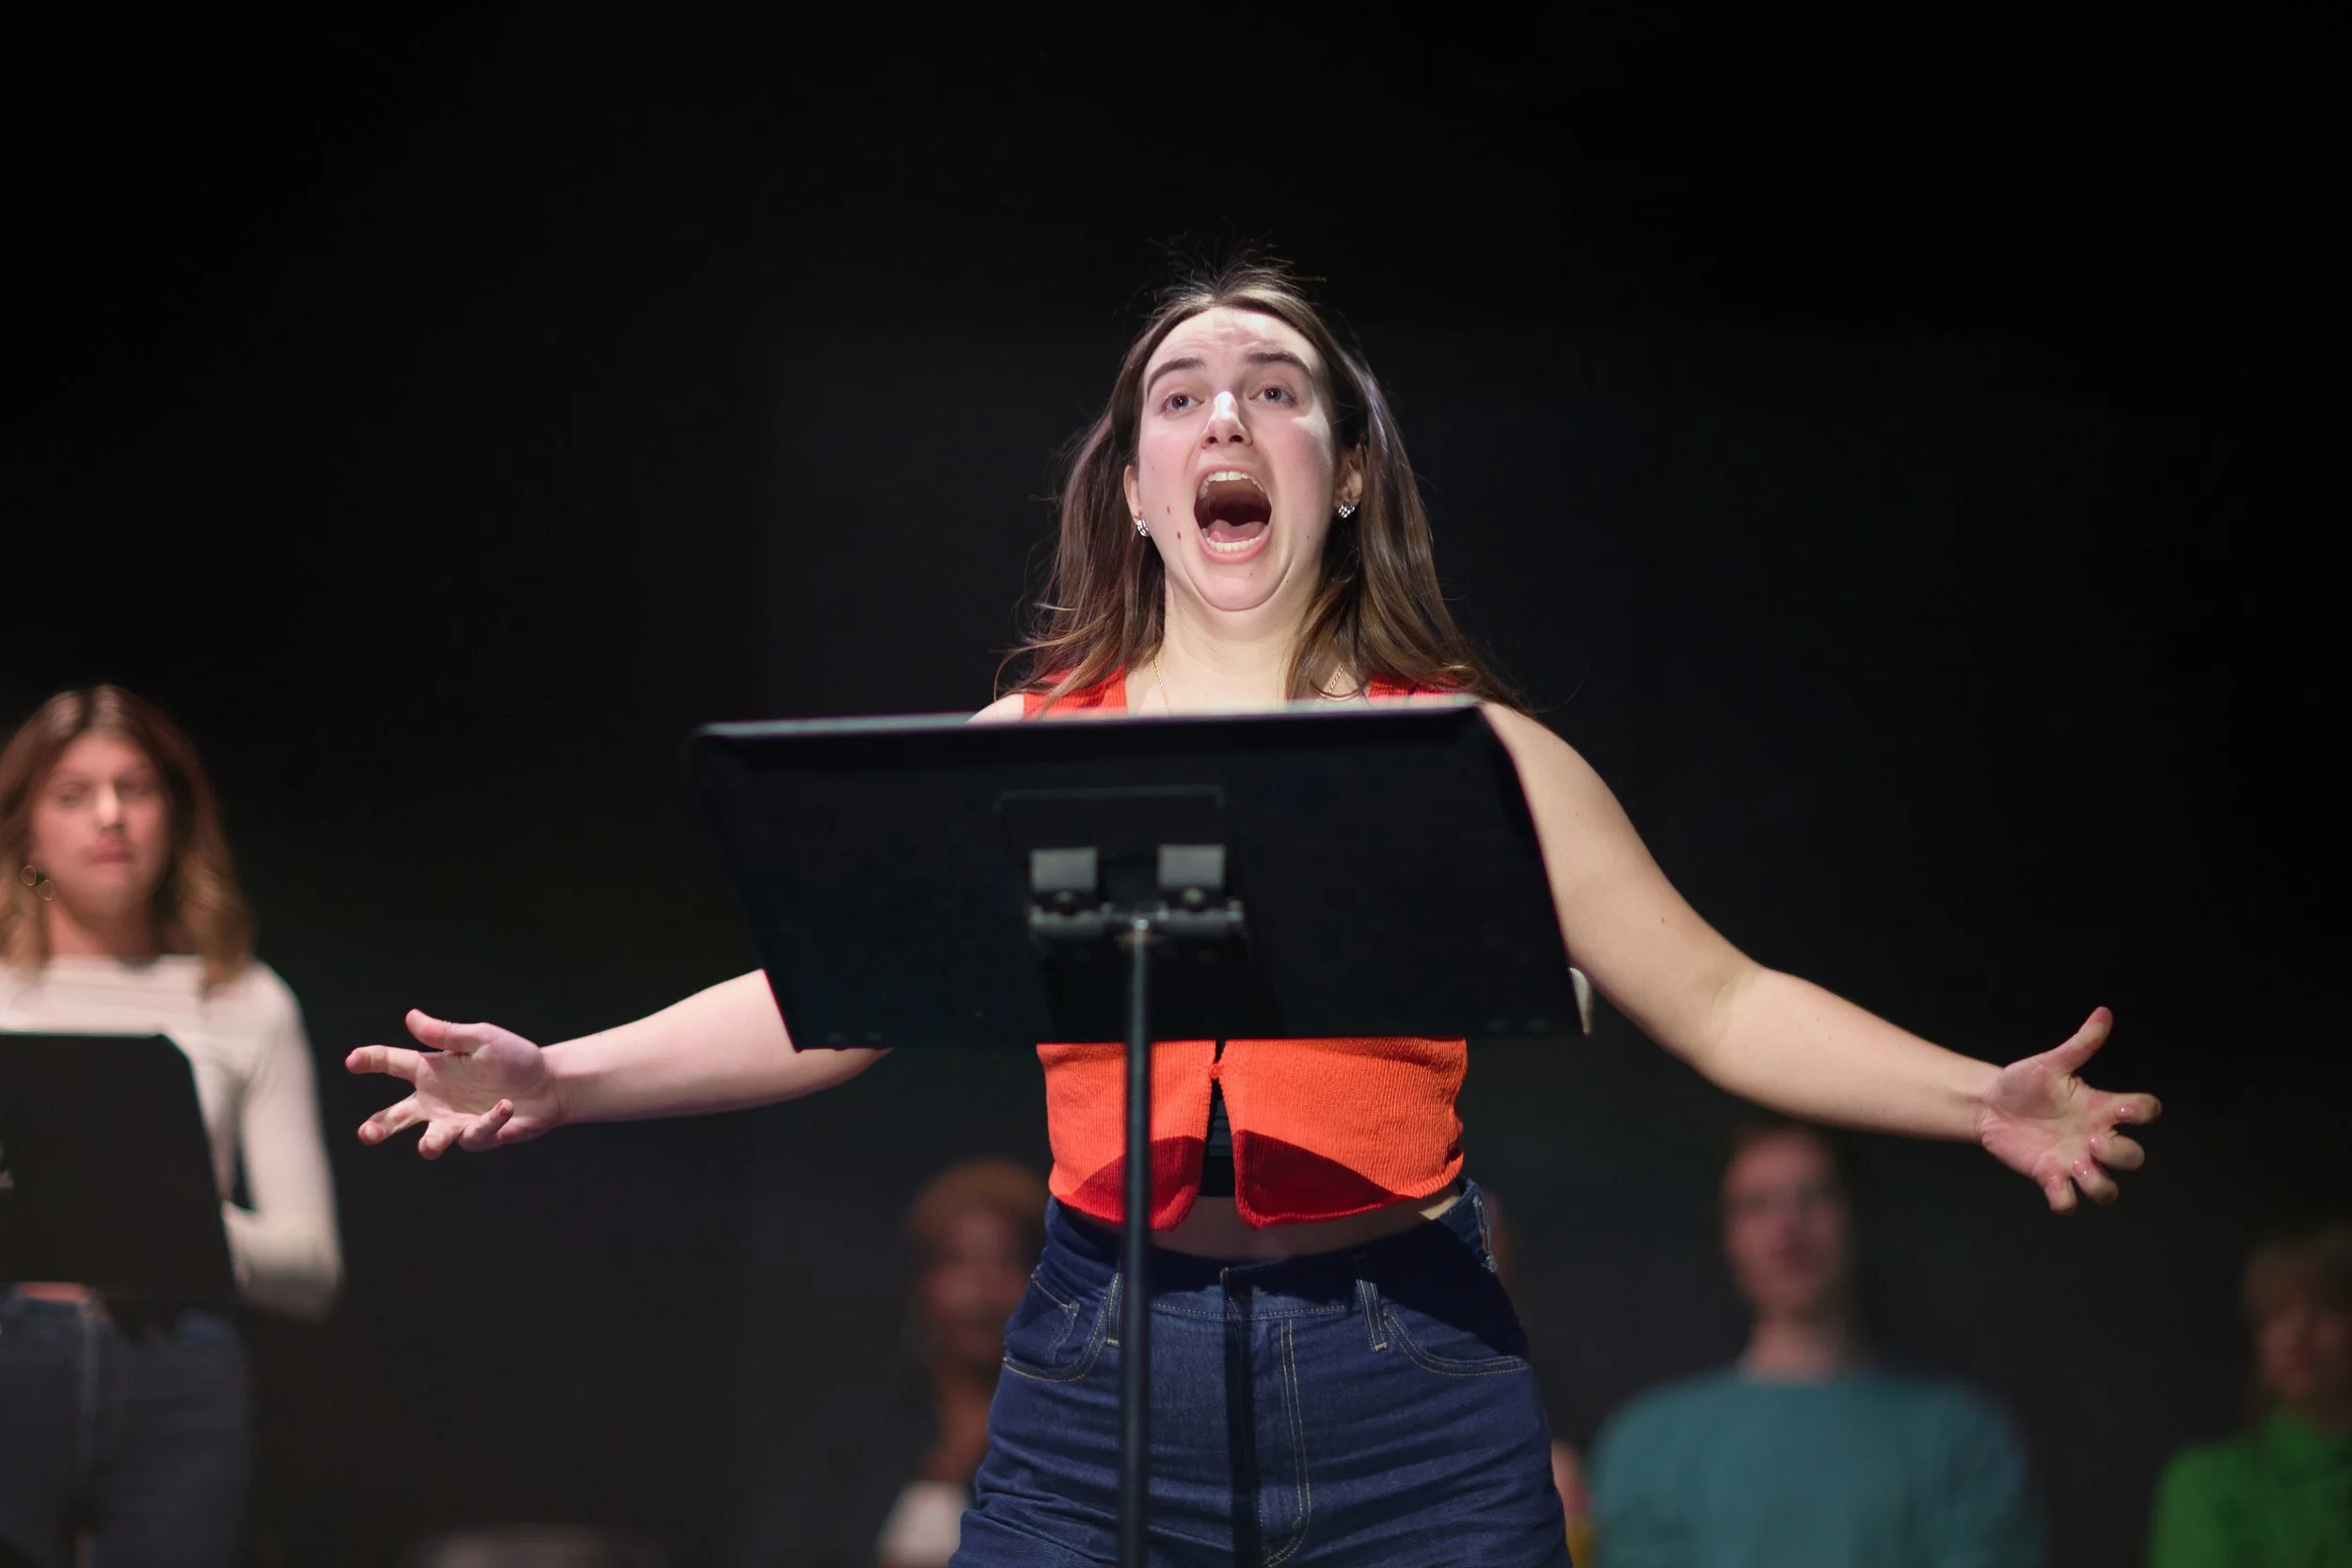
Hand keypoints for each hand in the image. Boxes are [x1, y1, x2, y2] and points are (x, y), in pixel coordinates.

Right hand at [346, 1010, 564, 1157]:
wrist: (550, 1083)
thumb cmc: (513, 1057)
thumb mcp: (480, 1038)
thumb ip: (445, 1033)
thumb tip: (410, 1016)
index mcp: (431, 1070)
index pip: (392, 1063)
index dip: (370, 1060)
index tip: (352, 1061)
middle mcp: (435, 1100)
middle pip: (396, 1116)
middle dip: (378, 1126)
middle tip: (368, 1133)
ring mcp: (455, 1122)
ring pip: (429, 1140)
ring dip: (430, 1143)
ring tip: (428, 1146)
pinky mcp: (478, 1137)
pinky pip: (475, 1134)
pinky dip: (490, 1120)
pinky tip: (505, 1106)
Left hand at [1976, 1007, 2160, 1210]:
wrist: (1990, 1104)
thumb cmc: (2025, 1083)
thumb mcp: (2051, 1063)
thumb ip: (2080, 1044)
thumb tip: (2103, 1013)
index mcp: (2102, 1108)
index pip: (2145, 1112)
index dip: (2144, 1113)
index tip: (2121, 1108)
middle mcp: (2095, 1138)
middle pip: (2134, 1159)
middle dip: (2122, 1156)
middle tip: (2091, 1140)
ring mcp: (2075, 1161)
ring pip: (2107, 1190)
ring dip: (2100, 1184)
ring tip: (2077, 1165)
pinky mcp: (2050, 1177)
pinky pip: (2068, 1202)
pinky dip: (2064, 1201)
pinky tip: (2052, 1183)